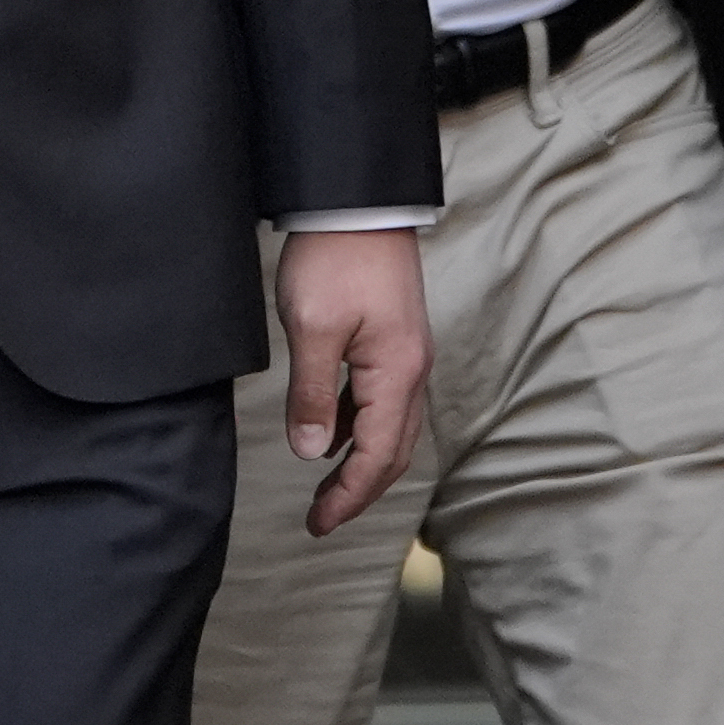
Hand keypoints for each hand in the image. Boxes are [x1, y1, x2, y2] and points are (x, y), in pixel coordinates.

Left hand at [276, 228, 432, 538]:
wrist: (356, 200)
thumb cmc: (333, 257)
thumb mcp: (311, 327)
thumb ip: (313, 394)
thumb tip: (312, 452)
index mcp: (396, 373)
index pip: (378, 457)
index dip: (349, 496)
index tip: (318, 524)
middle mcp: (412, 370)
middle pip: (393, 451)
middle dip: (359, 490)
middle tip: (322, 518)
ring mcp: (406, 354)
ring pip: (391, 427)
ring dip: (361, 461)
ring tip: (324, 486)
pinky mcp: (394, 339)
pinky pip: (382, 400)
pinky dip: (360, 426)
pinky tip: (332, 432)